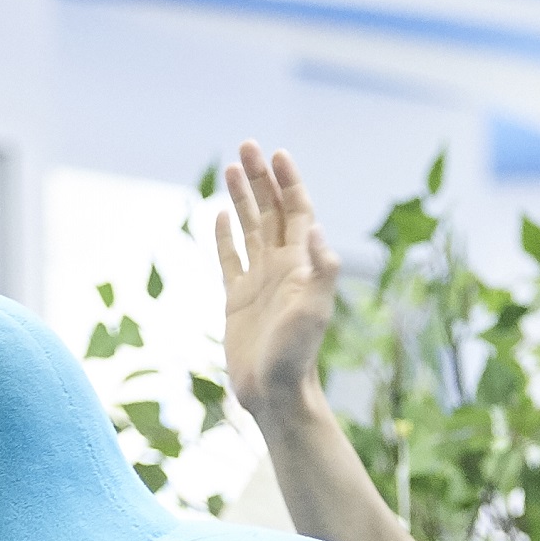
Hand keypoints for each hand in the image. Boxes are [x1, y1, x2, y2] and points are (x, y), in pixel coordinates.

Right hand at [217, 141, 343, 420]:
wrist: (275, 394)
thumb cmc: (297, 356)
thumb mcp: (314, 311)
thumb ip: (320, 270)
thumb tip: (314, 227)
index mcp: (301, 264)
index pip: (296, 210)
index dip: (288, 181)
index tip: (276, 153)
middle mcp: (282, 267)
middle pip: (271, 211)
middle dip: (261, 178)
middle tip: (246, 145)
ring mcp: (259, 282)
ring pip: (250, 228)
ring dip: (242, 198)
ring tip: (232, 167)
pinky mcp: (236, 299)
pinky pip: (229, 259)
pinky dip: (224, 236)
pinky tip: (219, 216)